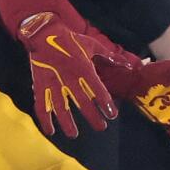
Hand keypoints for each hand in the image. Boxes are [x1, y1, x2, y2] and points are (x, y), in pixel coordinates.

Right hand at [19, 11, 115, 138]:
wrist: (44, 35)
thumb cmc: (72, 40)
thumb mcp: (94, 46)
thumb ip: (111, 57)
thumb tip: (129, 65)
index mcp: (84, 69)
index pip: (98, 90)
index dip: (105, 104)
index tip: (112, 115)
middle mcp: (70, 79)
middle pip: (82, 103)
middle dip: (92, 117)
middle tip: (101, 128)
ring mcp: (53, 83)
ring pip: (61, 108)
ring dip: (67, 123)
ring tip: (74, 135)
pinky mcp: (40, 85)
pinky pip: (42, 105)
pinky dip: (45, 119)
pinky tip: (50, 131)